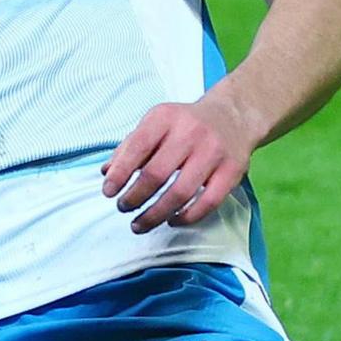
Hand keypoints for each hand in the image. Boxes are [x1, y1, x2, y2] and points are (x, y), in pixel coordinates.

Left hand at [100, 99, 256, 231]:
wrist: (233, 116)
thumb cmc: (185, 124)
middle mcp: (191, 132)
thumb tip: (107, 173)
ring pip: (181, 192)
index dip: (120, 174)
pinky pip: (208, 202)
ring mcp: (214, 152)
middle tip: (123, 208)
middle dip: (135, 197)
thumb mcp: (156, 123)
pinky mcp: (233, 171)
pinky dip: (187, 217)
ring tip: (139, 224)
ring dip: (156, 214)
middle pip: (157, 173)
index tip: (108, 192)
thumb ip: (130, 147)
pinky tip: (171, 221)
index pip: (137, 147)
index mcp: (166, 117)